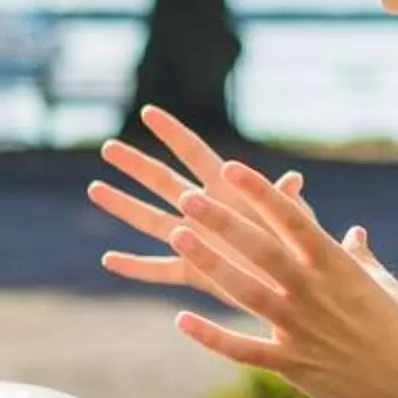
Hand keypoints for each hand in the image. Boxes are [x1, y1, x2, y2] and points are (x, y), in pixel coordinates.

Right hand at [89, 105, 307, 291]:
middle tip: (108, 148)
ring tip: (95, 188)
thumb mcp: (296, 223)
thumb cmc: (303, 248)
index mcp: (227, 190)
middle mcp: (205, 210)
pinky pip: (158, 270)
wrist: (299, 286)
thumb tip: (294, 181)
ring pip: (150, 220)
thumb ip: (287, 203)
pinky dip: (134, 267)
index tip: (149, 111)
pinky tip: (109, 261)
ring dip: (122, 205)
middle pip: (162, 182)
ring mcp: (196, 240)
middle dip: (135, 165)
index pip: (194, 153)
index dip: (173, 132)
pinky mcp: (195, 273)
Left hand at [163, 157, 397, 397]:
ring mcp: (302, 329)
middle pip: (261, 250)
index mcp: (337, 267)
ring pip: (246, 292)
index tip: (231, 168)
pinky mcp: (293, 365)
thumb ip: (360, 259)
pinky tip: (180, 320)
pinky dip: (212, 336)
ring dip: (210, 264)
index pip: (293, 220)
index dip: (261, 193)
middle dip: (223, 222)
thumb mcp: (384, 288)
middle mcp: (315, 292)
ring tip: (176, 238)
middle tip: (186, 196)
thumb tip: (354, 233)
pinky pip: (245, 349)